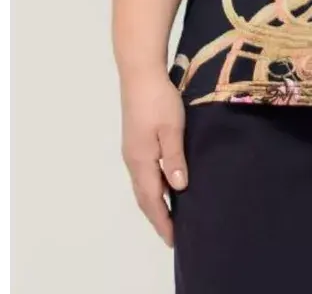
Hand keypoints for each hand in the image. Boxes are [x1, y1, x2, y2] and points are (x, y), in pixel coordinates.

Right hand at [120, 70, 187, 246]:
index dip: (163, 220)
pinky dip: (153, 185)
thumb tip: (178, 189)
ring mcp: (132, 149)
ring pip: (143, 184)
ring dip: (155, 201)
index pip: (152, 200)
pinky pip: (144, 171)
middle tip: (172, 233)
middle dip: (157, 216)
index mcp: (141, 161)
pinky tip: (166, 182)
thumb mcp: (172, 129)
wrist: (140, 73)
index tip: (173, 239)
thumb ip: (174, 159)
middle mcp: (133, 159)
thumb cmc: (158, 100)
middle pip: (144, 196)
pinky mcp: (136, 139)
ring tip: (171, 213)